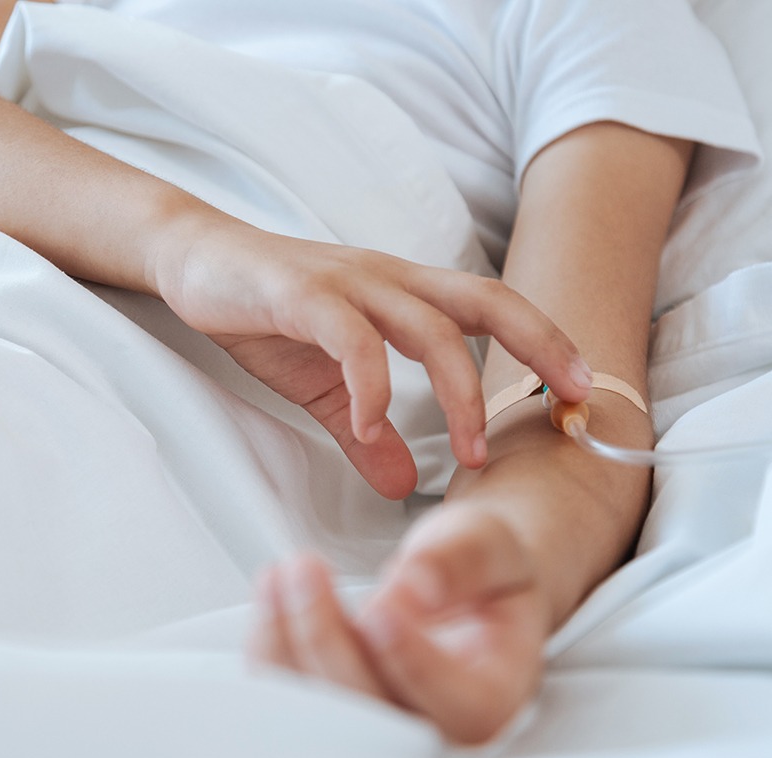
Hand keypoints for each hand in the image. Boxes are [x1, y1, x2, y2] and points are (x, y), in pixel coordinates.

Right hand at [148, 217, 592, 494]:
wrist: (192, 261)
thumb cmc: (264, 314)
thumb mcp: (322, 383)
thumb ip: (362, 430)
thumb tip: (399, 482)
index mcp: (401, 294)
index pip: (489, 307)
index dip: (541, 340)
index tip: (579, 390)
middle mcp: (387, 279)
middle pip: (483, 301)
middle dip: (538, 346)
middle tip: (572, 400)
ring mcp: (346, 283)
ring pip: (428, 325)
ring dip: (460, 390)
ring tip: (470, 453)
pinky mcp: (300, 293)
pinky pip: (351, 339)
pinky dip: (372, 385)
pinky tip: (374, 427)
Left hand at [247, 503, 550, 744]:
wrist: (462, 581)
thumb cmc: (482, 571)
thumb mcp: (487, 546)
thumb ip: (459, 562)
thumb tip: (416, 587)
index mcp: (491, 698)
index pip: (460, 706)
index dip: (413, 662)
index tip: (381, 609)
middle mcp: (435, 728)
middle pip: (374, 713)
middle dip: (328, 640)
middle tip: (307, 570)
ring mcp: (380, 721)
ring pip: (320, 711)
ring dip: (286, 643)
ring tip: (283, 576)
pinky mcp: (335, 704)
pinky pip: (291, 694)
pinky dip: (271, 647)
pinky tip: (274, 593)